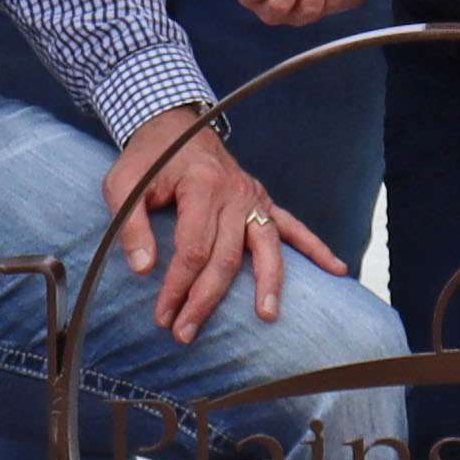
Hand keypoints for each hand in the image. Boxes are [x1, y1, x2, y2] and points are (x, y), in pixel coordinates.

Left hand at [110, 107, 340, 340]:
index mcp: (201, 186)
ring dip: (267, 284)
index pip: (193, 248)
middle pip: (226, 257)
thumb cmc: (147, 159)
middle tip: (185, 333)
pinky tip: (336, 269)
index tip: (163, 315)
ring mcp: (254, 198)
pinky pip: (292, 227)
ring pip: (266, 248)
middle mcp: (235, 192)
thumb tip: (143, 269)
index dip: (177, 286)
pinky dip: (316, 248)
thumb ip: (131, 225)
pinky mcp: (263, 202)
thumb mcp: (123, 184)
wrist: (175, 127)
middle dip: (206, 299)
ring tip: (266, 316)